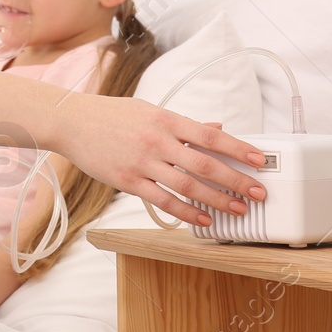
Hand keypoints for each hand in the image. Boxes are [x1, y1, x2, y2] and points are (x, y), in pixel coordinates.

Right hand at [46, 93, 266, 227]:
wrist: (70, 121)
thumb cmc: (112, 115)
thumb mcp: (150, 111)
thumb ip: (185, 124)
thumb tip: (218, 129)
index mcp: (166, 120)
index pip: (210, 136)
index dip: (238, 149)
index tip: (260, 160)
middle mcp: (157, 141)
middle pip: (205, 164)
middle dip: (236, 180)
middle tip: (258, 192)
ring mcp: (142, 162)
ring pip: (188, 185)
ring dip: (217, 200)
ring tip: (238, 210)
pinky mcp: (128, 181)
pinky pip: (163, 200)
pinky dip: (186, 212)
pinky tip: (203, 219)